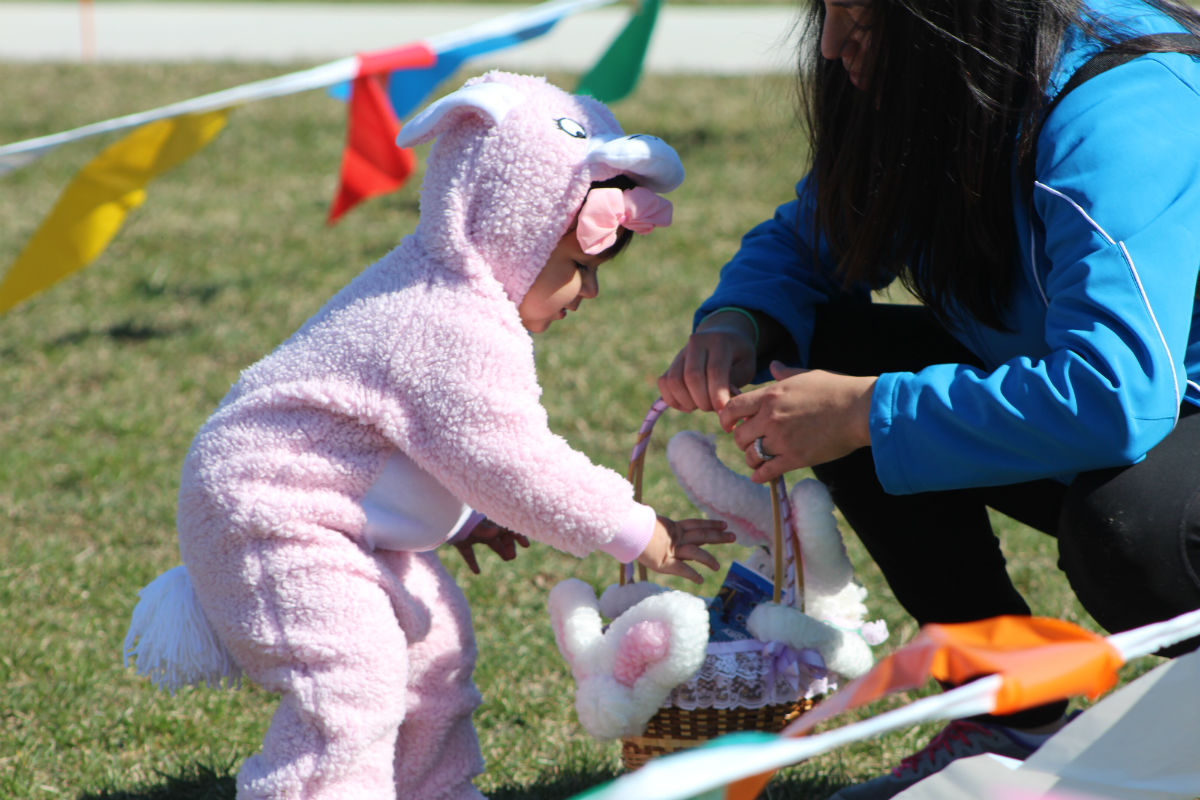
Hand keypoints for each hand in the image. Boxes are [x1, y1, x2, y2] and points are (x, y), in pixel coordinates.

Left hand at [454, 519, 529, 574]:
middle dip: (509, 545)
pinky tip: (477, 572)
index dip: (518, 535)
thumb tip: (497, 531)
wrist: (438, 518)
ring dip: (499, 550)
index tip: (526, 545)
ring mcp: (472, 534)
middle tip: (512, 556)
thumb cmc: (457, 519)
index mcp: (488, 520)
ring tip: (507, 558)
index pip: (507, 526)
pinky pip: (469, 552)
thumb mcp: (472, 524)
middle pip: (500, 535)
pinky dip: (472, 561)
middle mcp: (482, 527)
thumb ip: (484, 529)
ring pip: (490, 542)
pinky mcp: (461, 541)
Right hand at [636, 516, 733, 583]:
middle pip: (702, 535)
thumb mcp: (646, 521)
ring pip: (695, 552)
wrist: (625, 531)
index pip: (696, 524)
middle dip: (718, 536)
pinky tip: (700, 580)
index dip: (710, 524)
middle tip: (733, 536)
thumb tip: (646, 513)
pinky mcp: (665, 562)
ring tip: (717, 567)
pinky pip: (682, 569)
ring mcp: (671, 549)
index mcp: (672, 527)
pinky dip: (692, 575)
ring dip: (708, 559)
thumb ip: (653, 523)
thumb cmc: (631, 525)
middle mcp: (675, 537)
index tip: (723, 524)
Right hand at [659, 311, 757, 412]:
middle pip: (692, 376)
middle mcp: (697, 342)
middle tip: (713, 409)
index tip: (722, 411)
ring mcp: (681, 352)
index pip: (715, 370)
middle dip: (703, 400)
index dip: (717, 394)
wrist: (722, 336)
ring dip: (687, 401)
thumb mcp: (747, 366)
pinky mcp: (671, 363)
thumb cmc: (738, 356)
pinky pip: (664, 383)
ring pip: (674, 381)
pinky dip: (673, 400)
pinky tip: (688, 404)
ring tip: (700, 405)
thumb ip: (736, 382)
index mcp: (720, 341)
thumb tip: (722, 403)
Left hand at [719, 361, 876, 481]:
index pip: (732, 408)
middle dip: (741, 440)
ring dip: (752, 459)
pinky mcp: (795, 458)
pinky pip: (766, 472)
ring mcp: (782, 439)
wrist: (860, 410)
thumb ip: (785, 374)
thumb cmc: (837, 389)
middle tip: (750, 442)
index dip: (726, 419)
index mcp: (770, 395)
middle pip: (739, 436)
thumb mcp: (808, 375)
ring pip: (750, 455)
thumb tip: (774, 366)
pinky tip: (761, 474)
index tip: (729, 425)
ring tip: (758, 459)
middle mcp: (771, 418)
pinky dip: (760, 475)